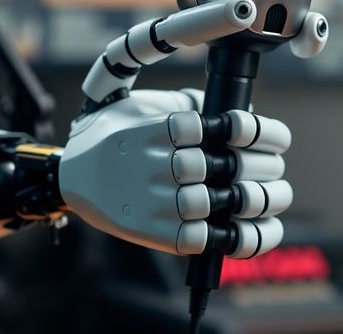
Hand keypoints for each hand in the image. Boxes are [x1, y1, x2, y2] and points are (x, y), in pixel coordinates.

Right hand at [59, 89, 291, 257]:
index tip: (259, 134)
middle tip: (270, 169)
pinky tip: (233, 226)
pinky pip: (195, 238)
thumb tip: (237, 111)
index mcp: (158, 127)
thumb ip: (189, 103)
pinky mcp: (144, 230)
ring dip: (242, 202)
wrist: (72, 176)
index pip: (221, 126)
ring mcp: (147, 198)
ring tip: (251, 196)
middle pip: (225, 166)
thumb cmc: (123, 137)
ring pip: (211, 202)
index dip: (253, 131)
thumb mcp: (147, 104)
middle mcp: (153, 162)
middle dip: (258, 168)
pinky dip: (220, 235)